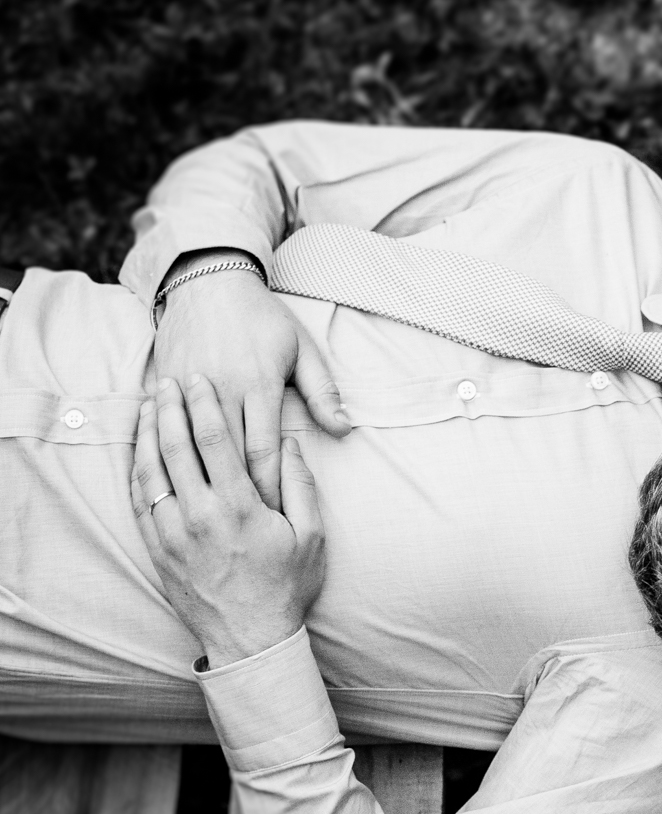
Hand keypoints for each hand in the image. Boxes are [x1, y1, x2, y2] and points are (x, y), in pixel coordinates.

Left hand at [130, 375, 326, 669]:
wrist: (251, 637)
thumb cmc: (287, 585)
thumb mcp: (311, 534)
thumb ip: (300, 484)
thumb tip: (289, 443)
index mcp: (238, 506)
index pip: (213, 441)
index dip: (203, 405)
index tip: (199, 380)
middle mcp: (199, 515)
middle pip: (175, 448)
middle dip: (170, 409)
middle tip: (167, 380)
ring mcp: (173, 533)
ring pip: (151, 471)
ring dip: (149, 433)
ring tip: (149, 405)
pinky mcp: (158, 549)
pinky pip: (140, 500)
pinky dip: (138, 469)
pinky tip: (140, 450)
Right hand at [153, 253, 350, 510]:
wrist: (209, 283)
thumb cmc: (263, 320)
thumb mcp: (302, 350)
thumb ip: (323, 392)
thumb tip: (345, 428)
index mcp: (260, 384)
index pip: (264, 449)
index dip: (269, 486)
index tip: (274, 516)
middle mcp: (223, 388)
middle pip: (229, 455)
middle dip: (237, 493)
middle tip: (244, 530)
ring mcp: (189, 386)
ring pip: (194, 446)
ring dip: (203, 479)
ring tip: (211, 514)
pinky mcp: (165, 382)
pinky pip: (167, 428)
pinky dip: (173, 455)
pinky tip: (179, 481)